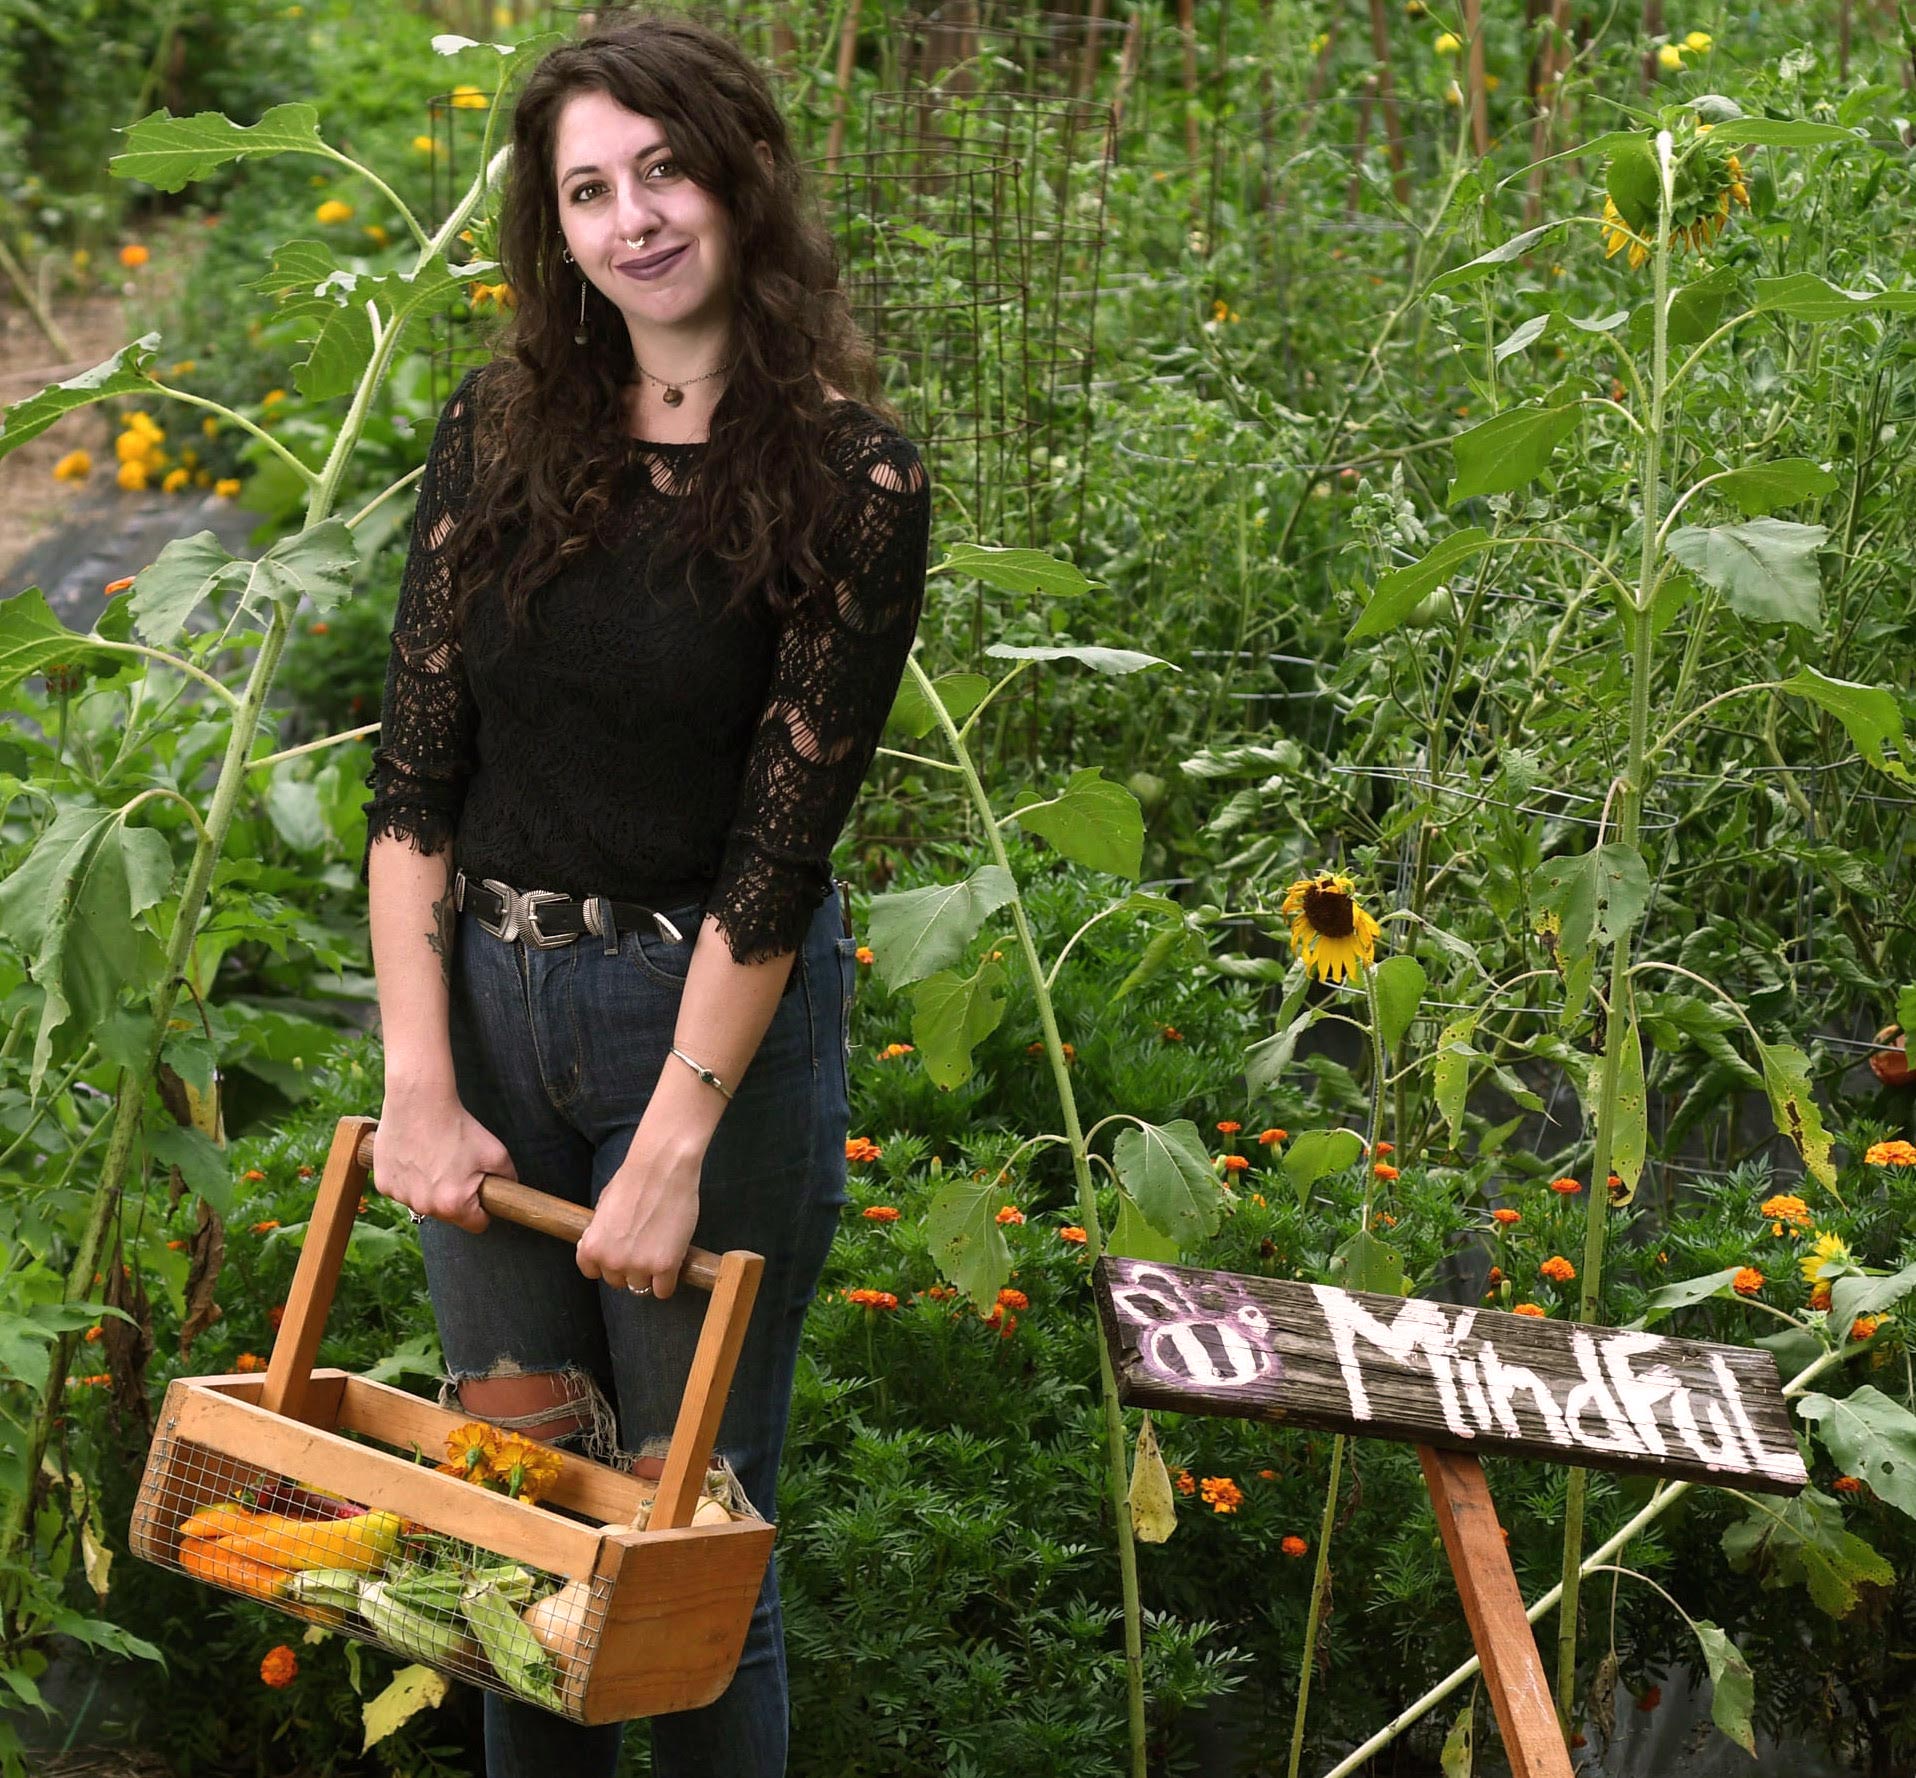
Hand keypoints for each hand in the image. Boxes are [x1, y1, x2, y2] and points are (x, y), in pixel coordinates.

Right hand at [372, 1083, 515, 1233]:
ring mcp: (400, 1197)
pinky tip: (415, 1155)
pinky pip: (403, 1189)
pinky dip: (409, 1178)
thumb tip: (509, 1192)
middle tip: (457, 1166)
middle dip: (456, 1196)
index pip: (477, 1224)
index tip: (481, 1193)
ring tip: (435, 1157)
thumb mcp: (497, 1153)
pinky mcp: (383, 1184)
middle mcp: (424, 1206)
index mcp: (453, 1204)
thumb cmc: (458, 1127)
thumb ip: (508, 1179)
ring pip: (424, 1202)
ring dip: (430, 1188)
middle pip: (449, 1214)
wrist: (419, 1102)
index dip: (484, 1208)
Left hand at [576, 1126, 703, 1298]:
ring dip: (650, 1274)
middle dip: (630, 1268)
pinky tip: (672, 1262)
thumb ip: (600, 1232)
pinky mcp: (666, 1267)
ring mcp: (639, 1266)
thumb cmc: (633, 1179)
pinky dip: (668, 1280)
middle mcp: (611, 1262)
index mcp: (591, 1248)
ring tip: (660, 1250)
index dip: (608, 1262)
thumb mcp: (603, 1208)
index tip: (620, 1253)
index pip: (593, 1273)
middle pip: (618, 1282)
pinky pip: (664, 1290)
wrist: (661, 1168)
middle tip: (645, 1247)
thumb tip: (604, 1245)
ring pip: (642, 1287)